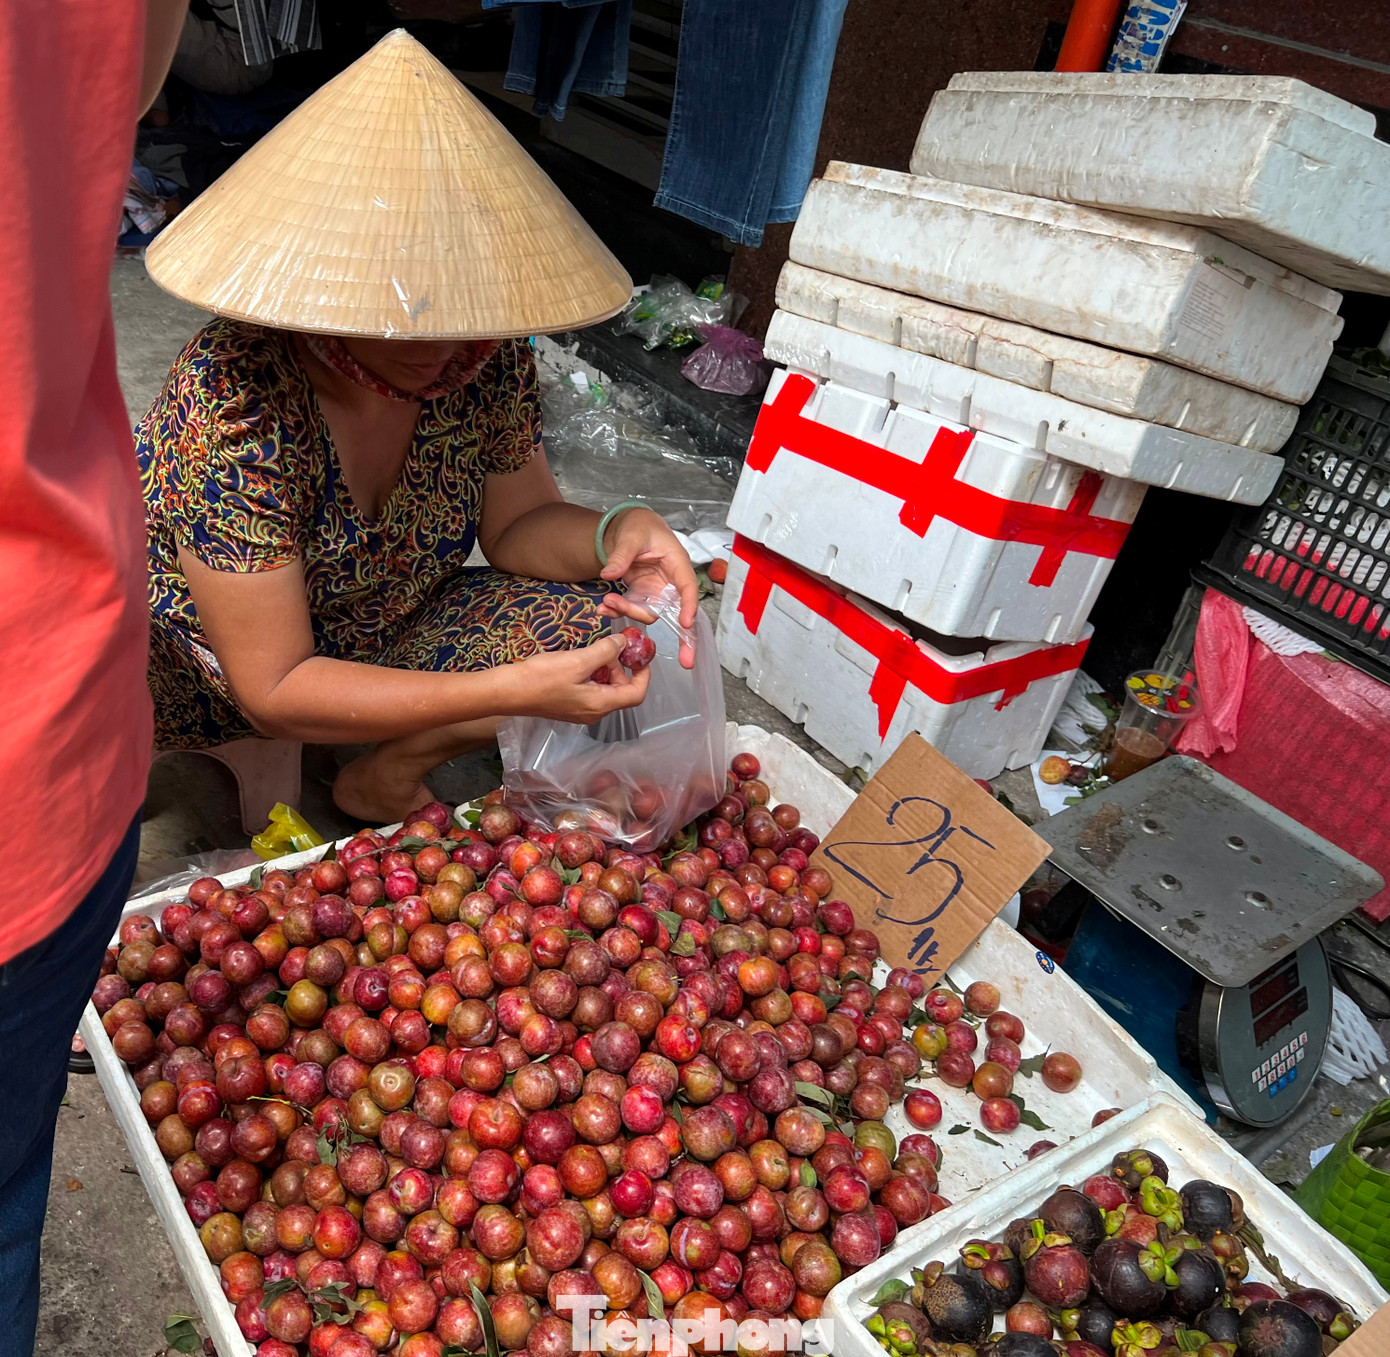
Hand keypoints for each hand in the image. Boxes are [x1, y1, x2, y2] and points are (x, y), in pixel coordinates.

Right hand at [503, 635, 650, 723]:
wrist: (507, 691)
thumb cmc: (541, 678)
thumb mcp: (578, 660)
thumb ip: (606, 651)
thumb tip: (623, 643)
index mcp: (600, 705)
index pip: (636, 694)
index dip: (643, 673)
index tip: (641, 653)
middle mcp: (594, 712)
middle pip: (622, 690)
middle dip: (622, 666)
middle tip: (613, 645)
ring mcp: (581, 709)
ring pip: (606, 687)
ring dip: (606, 667)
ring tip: (595, 649)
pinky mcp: (569, 704)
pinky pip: (591, 688)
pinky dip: (592, 672)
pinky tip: (581, 658)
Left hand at [598, 507, 699, 668]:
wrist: (628, 527)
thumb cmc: (639, 526)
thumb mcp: (630, 535)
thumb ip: (621, 555)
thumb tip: (609, 574)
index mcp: (676, 563)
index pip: (688, 587)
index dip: (689, 606)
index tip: (687, 624)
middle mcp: (670, 582)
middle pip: (673, 610)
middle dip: (670, 631)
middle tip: (674, 653)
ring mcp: (656, 591)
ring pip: (649, 613)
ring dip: (628, 613)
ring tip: (607, 604)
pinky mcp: (641, 595)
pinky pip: (633, 610)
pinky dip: (618, 611)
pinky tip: (603, 608)